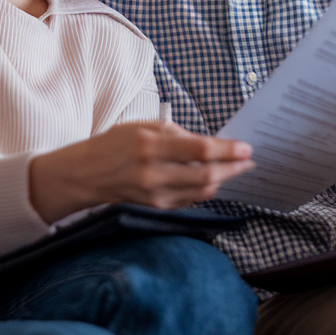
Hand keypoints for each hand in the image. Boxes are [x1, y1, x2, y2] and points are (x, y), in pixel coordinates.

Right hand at [28, 122, 254, 223]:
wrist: (86, 174)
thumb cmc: (114, 144)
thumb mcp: (141, 127)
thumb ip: (175, 134)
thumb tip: (209, 143)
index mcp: (150, 145)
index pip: (200, 150)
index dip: (228, 150)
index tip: (246, 148)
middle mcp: (154, 173)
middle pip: (207, 175)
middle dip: (233, 168)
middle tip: (249, 161)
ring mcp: (156, 194)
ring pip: (203, 191)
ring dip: (224, 180)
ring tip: (236, 168)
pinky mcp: (157, 207)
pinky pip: (191, 199)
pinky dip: (206, 189)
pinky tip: (214, 179)